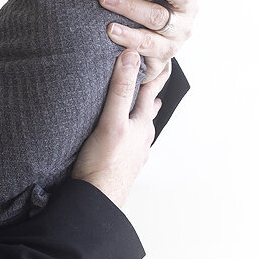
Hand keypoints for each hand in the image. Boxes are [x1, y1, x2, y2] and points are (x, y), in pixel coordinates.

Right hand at [71, 49, 169, 207]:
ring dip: (139, 115)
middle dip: (149, 95)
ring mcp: (134, 153)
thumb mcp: (112, 121)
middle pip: (147, 110)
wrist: (97, 201)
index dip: (153, 75)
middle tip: (153, 81)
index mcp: (141, 125)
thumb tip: (131, 57)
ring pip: (139, 128)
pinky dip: (128, 133)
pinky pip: (129, 142)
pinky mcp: (122, 164)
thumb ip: (121, 90)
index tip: (161, 62)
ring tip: (142, 107)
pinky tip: (124, 138)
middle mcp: (141, 138)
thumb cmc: (103, 164)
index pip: (149, 92)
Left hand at [99, 0, 227, 78]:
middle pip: (158, 16)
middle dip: (131, 5)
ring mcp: (172, 45)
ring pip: (150, 40)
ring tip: (108, 28)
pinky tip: (116, 51)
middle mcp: (183, 22)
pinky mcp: (159, 63)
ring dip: (128, 34)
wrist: (161, 34)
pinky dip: (131, 55)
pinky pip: (146, 62)